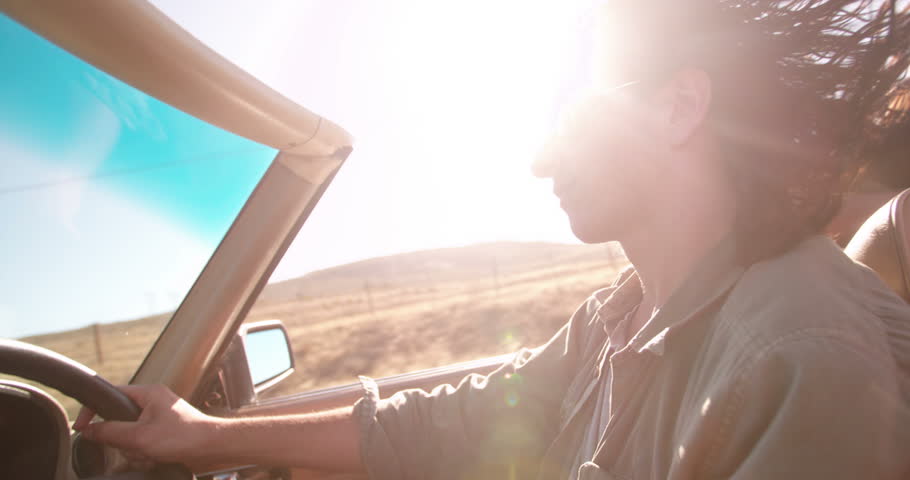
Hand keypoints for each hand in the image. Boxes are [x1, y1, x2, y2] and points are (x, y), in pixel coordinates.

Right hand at [73, 384, 219, 471]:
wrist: (212, 448)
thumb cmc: (184, 436)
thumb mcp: (140, 436)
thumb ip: (110, 432)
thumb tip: (88, 430)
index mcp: (148, 393)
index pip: (110, 395)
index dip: (93, 411)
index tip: (82, 428)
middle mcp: (152, 402)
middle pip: (118, 422)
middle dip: (125, 441)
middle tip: (138, 447)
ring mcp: (157, 419)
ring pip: (130, 437)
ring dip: (136, 451)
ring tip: (152, 454)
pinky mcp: (163, 433)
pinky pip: (142, 445)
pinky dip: (146, 455)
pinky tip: (157, 458)